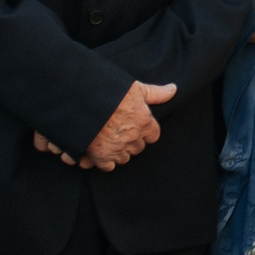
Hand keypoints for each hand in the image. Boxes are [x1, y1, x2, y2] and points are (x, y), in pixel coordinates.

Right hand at [36, 81, 177, 169]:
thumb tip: (173, 89)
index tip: (134, 127)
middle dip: (129, 142)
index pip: (152, 135)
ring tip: (105, 141)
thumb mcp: (134, 88)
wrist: (81, 99)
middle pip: (137, 148)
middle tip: (117, 133)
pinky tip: (97, 152)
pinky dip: (102, 161)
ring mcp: (118, 148)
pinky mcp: (100, 156)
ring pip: (123, 158)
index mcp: (145, 121)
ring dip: (116, 152)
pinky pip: (107, 166)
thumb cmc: (108, 91)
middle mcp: (134, 137)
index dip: (144, 132)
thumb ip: (154, 93)